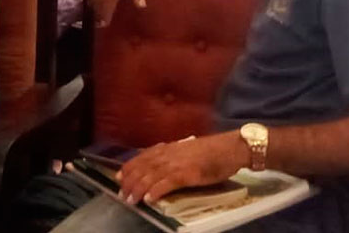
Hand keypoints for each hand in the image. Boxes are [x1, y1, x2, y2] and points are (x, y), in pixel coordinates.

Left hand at [117, 132, 248, 205]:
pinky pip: (166, 183)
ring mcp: (176, 164)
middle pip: (142, 168)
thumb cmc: (211, 151)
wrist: (229, 148)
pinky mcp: (186, 174)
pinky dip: (156, 191)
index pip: (142, 157)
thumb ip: (171, 155)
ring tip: (131, 199)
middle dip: (129, 181)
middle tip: (122, 194)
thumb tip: (158, 163)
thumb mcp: (186, 150)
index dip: (129, 168)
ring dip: (138, 189)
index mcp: (167, 148)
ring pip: (150, 176)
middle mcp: (168, 154)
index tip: (119, 177)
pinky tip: (149, 198)